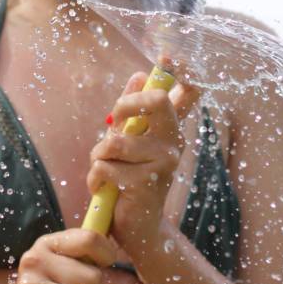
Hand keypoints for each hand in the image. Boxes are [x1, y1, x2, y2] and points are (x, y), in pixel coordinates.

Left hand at [88, 71, 198, 249]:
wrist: (137, 227)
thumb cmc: (131, 182)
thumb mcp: (130, 143)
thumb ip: (134, 112)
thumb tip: (140, 74)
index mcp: (171, 130)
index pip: (186, 94)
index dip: (180, 72)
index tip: (170, 56)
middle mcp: (174, 143)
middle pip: (156, 101)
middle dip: (125, 106)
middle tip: (116, 127)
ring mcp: (164, 162)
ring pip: (114, 141)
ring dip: (98, 158)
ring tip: (106, 172)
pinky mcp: (147, 182)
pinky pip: (104, 167)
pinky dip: (96, 179)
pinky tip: (107, 190)